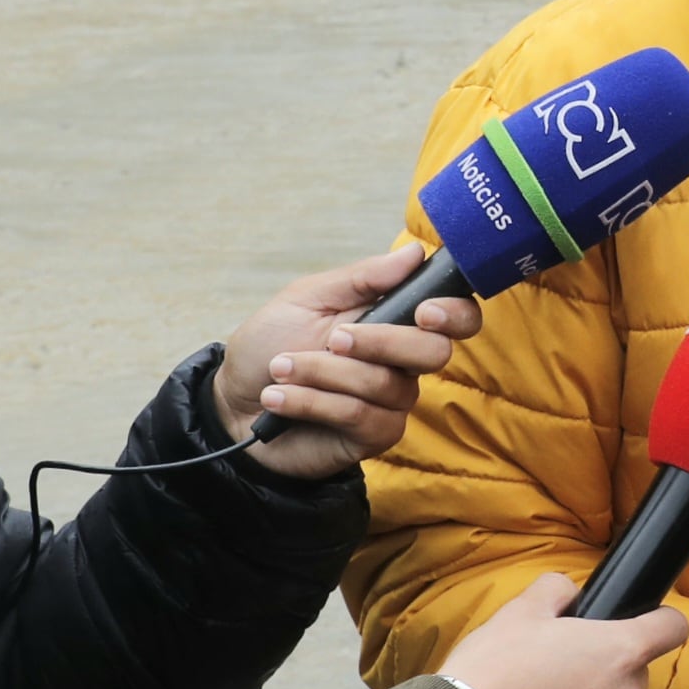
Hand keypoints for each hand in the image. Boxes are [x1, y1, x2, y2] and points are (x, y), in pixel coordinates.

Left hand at [211, 243, 483, 479]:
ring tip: (281, 369)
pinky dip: (314, 402)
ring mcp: (391, 401)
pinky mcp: (373, 437)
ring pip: (386, 384)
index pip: (456, 317)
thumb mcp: (307, 298)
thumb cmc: (271, 345)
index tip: (424, 311)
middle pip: (434, 352)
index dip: (454, 313)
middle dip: (381, 342)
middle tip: (332, 339)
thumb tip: (416, 252)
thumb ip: (362, 277)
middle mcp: (403, 361)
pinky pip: (362, 416)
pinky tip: (280, 399)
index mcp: (396, 320)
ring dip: (324, 373)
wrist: (232, 405)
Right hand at [442, 573, 688, 688]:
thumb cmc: (490, 673)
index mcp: (620, 654)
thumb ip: (557, 591)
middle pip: (631, 681)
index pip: (672, 628)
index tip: (644, 626)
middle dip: (604, 677)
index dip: (658, 623)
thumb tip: (569, 593)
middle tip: (558, 676)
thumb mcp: (520, 611)